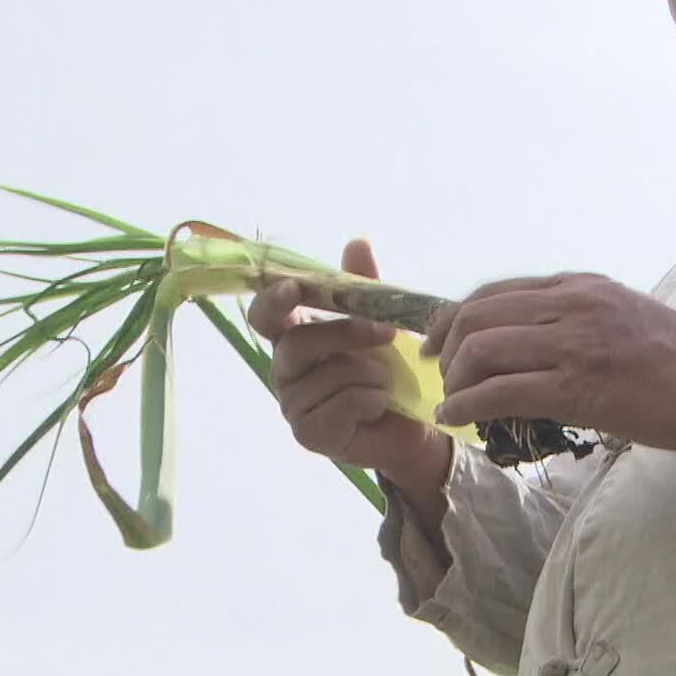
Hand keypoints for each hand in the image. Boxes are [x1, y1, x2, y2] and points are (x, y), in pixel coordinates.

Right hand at [248, 238, 449, 486]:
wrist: (410, 427)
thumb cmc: (386, 373)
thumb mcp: (379, 323)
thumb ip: (363, 287)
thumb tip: (358, 241)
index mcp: (293, 338)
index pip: (265, 315)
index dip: (272, 300)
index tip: (294, 288)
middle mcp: (284, 371)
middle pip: (296, 343)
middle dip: (346, 334)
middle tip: (386, 333)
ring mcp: (292, 405)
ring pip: (326, 374)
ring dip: (370, 373)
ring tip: (386, 382)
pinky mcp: (309, 434)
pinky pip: (342, 404)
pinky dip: (372, 400)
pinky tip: (380, 406)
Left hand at [421, 272, 675, 450]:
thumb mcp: (620, 316)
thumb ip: (577, 321)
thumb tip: (534, 348)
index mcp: (579, 287)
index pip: (494, 292)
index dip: (453, 316)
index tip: (439, 342)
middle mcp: (570, 304)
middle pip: (477, 314)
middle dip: (445, 346)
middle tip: (439, 375)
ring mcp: (574, 342)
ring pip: (482, 347)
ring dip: (456, 379)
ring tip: (454, 402)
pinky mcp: (579, 386)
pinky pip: (503, 390)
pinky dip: (468, 404)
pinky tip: (459, 418)